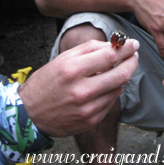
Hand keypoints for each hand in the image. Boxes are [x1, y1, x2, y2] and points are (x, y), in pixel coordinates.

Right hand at [18, 39, 138, 136]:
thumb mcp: (63, 59)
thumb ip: (90, 49)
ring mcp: (87, 108)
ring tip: (116, 69)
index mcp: (72, 70)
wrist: (29, 115)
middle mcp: (81, 90)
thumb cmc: (47, 82)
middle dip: (132, 62)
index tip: (133, 44)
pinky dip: (112, 91)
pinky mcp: (91, 121)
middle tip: (134, 55)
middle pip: (121, 74)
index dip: (126, 48)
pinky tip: (105, 86)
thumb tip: (114, 45)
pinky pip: (111, 102)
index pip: (110, 56)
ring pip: (118, 88)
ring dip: (122, 76)